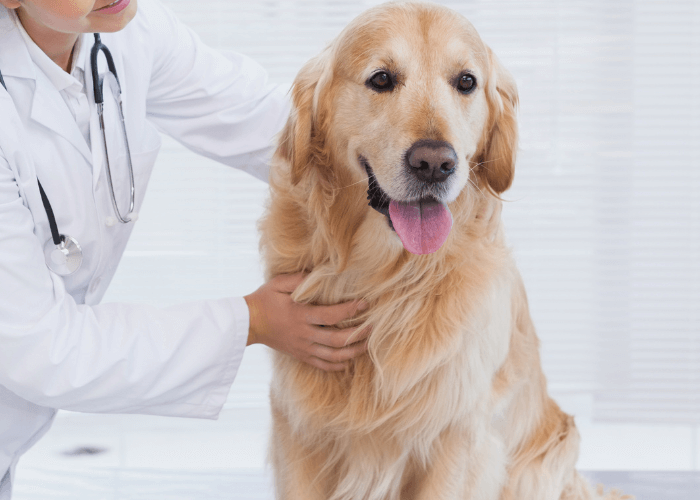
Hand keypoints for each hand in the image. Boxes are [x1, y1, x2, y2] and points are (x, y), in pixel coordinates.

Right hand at [244, 273, 369, 370]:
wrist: (247, 323)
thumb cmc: (264, 300)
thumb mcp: (278, 283)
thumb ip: (299, 278)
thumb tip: (319, 271)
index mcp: (300, 315)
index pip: (331, 315)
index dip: (351, 310)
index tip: (365, 303)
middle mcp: (304, 334)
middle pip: (337, 340)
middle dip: (358, 335)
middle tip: (374, 327)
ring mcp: (303, 348)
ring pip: (333, 356)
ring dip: (353, 352)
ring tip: (367, 345)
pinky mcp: (300, 355)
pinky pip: (322, 365)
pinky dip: (338, 365)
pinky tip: (349, 361)